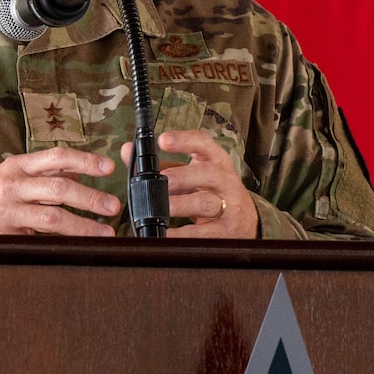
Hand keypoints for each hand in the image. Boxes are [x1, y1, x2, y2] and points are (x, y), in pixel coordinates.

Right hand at [0, 146, 119, 235]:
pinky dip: (62, 242)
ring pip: (52, 217)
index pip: (56, 156)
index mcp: (18, 165)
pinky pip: (39, 239)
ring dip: (83, 226)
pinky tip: (79, 246)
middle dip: (91, 197)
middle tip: (113, 205)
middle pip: (58, 188)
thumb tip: (78, 172)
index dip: (85, 161)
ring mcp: (8, 211)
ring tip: (105, 232)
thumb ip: (44, 174)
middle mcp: (13, 184)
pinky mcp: (5, 234)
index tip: (108, 167)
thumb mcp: (12, 176)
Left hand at [124, 130, 258, 238]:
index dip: (184, 139)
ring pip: (206, 203)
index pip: (204, 143)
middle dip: (182, 176)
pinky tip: (166, 234)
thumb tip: (126, 151)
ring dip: (180, 205)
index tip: (162, 140)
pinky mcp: (227, 231)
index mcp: (216, 162)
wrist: (247, 222)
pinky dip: (183, 234)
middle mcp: (226, 180)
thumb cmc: (211, 193)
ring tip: (161, 209)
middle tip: (161, 180)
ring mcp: (230, 206)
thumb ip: (160, 165)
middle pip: (207, 173)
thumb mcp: (192, 176)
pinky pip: (204, 233)